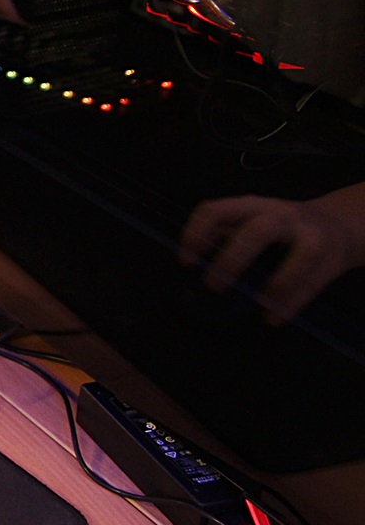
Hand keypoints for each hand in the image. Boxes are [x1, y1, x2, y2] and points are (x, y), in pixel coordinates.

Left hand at [180, 189, 364, 322]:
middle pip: (258, 231)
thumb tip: (193, 260)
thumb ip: (225, 234)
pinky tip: (273, 318)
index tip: (185, 261)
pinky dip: (292, 303)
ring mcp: (312, 235)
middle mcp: (282, 215)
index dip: (197, 233)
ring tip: (258, 304)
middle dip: (233, 259)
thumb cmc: (282, 227)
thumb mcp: (252, 220)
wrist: (339, 224)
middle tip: (213, 286)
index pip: (217, 209)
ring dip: (278, 283)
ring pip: (301, 256)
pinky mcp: (332, 259)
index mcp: (252, 205)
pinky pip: (314, 282)